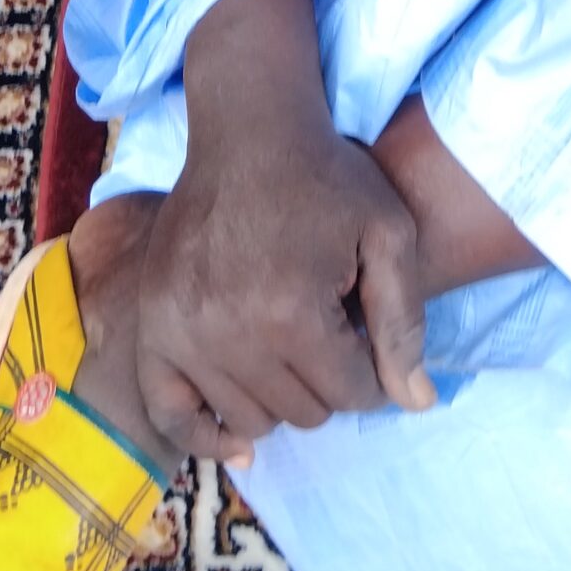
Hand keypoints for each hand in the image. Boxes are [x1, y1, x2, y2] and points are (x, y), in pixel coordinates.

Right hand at [70, 0, 432, 469]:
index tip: (365, 332)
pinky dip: (204, 431)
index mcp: (292, 312)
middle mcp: (230, 332)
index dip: (372, 368)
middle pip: (303, 412)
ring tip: (288, 345)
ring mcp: (182, 331)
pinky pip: (171, 411)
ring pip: (249, 419)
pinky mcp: (152, 324)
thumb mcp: (389, 233)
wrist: (249, 131)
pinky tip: (235, 438)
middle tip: (326, 329)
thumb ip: (404, 322)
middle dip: (328, 381)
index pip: (352, 393)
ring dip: (279, 397)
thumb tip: (419, 405)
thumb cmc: (327, 178)